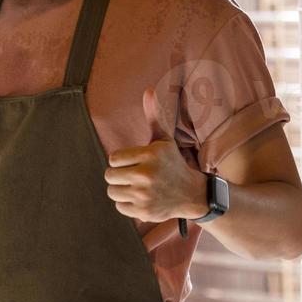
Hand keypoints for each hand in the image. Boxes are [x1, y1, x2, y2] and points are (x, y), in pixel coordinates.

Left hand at [104, 87, 208, 221]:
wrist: (191, 193)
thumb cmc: (172, 163)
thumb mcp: (164, 139)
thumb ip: (154, 116)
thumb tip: (148, 90)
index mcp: (150, 154)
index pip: (113, 159)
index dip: (121, 161)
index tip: (134, 163)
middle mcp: (147, 175)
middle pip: (110, 176)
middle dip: (119, 176)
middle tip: (134, 176)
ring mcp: (145, 195)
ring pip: (112, 192)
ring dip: (121, 190)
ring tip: (136, 187)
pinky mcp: (144, 211)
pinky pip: (120, 207)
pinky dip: (127, 204)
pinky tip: (141, 199)